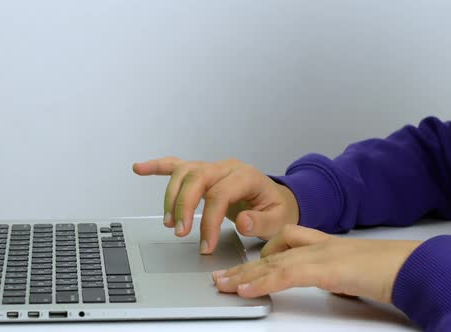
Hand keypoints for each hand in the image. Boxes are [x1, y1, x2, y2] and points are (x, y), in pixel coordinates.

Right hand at [132, 157, 299, 253]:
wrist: (275, 199)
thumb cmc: (275, 209)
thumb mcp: (278, 220)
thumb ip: (262, 221)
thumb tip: (243, 221)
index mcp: (246, 177)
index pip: (220, 194)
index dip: (209, 220)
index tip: (206, 244)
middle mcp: (226, 168)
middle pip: (197, 178)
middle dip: (184, 206)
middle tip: (180, 233)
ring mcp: (211, 168)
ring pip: (183, 173)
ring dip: (171, 197)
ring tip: (168, 222)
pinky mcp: (201, 173)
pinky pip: (175, 165)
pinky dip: (156, 167)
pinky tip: (139, 168)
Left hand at [212, 224, 421, 302]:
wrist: (405, 266)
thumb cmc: (381, 269)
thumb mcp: (346, 272)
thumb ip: (328, 273)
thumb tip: (320, 283)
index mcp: (318, 244)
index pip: (280, 247)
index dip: (258, 258)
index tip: (240, 269)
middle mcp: (313, 245)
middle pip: (269, 256)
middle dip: (242, 268)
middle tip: (220, 277)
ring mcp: (317, 254)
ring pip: (271, 264)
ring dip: (243, 276)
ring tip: (222, 285)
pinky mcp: (323, 268)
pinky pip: (284, 275)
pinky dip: (261, 283)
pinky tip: (244, 290)